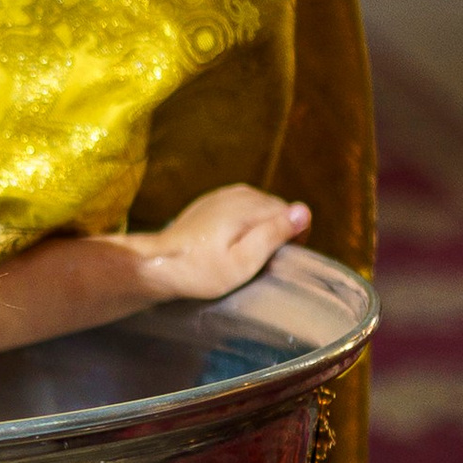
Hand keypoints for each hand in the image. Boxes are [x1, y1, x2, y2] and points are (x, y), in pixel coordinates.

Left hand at [136, 185, 310, 301]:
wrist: (158, 263)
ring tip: (248, 254)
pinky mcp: (211, 202)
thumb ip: (274, 234)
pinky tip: (232, 243)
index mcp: (249, 205)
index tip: (279, 259)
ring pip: (260, 208)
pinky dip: (244, 224)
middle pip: (276, 209)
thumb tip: (304, 211)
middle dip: (277, 231)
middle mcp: (239, 193)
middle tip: (262, 261)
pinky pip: (242, 209)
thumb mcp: (243, 262)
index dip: (293, 237)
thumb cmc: (201, 270)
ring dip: (260, 227)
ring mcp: (223, 195)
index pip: (292, 213)